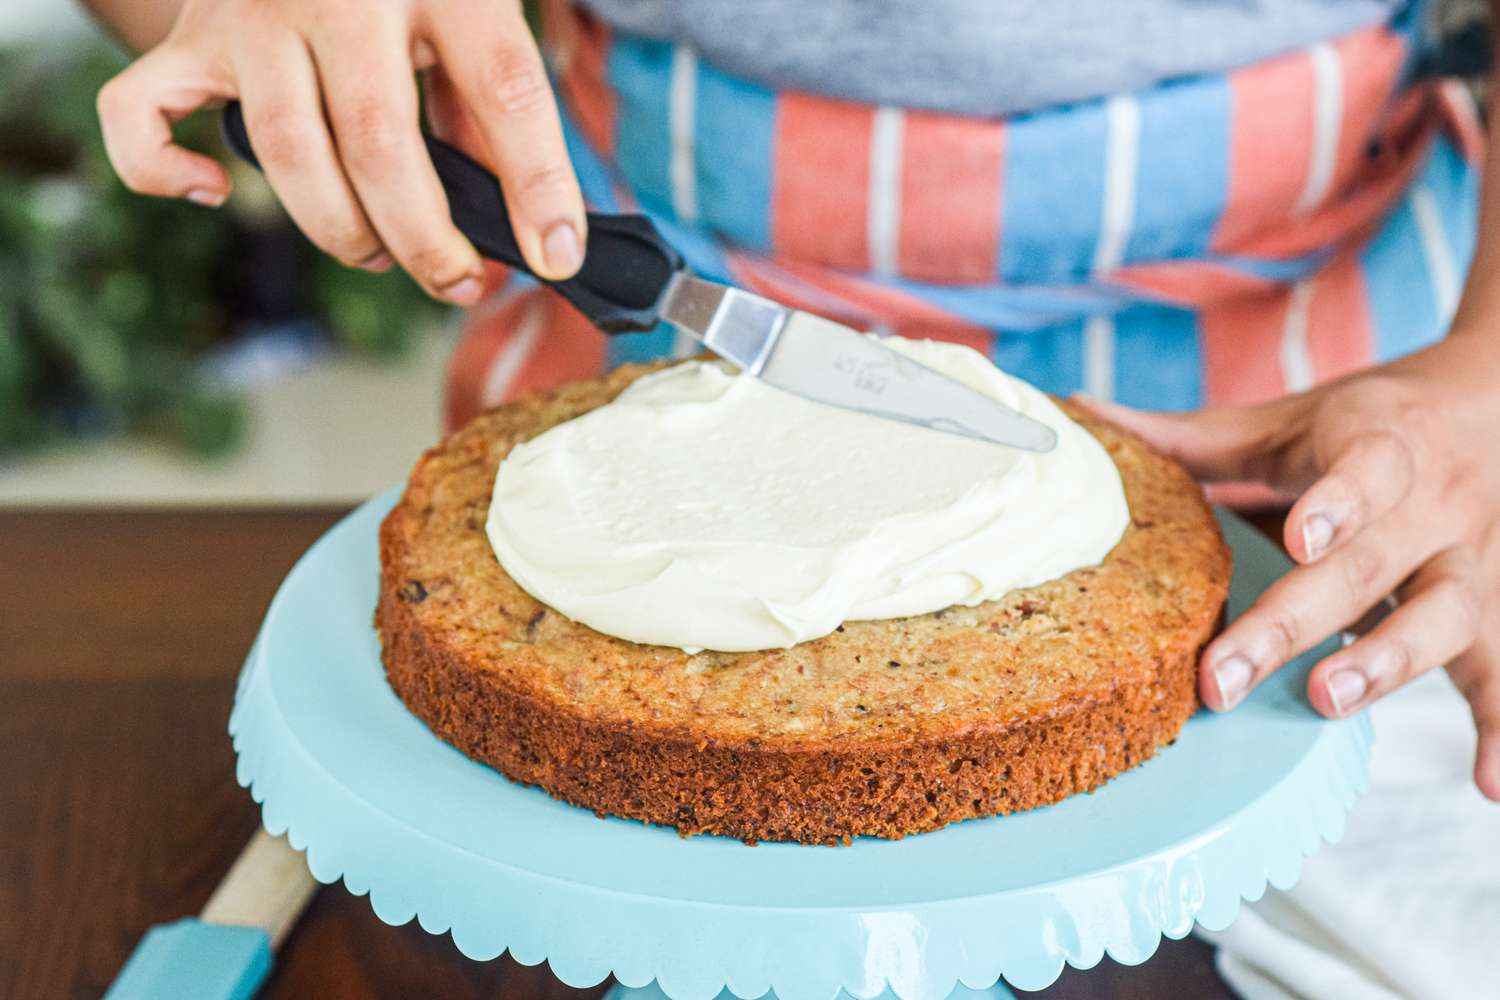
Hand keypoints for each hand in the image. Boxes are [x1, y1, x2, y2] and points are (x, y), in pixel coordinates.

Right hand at [96, 0, 585, 302]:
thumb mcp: (474, 15)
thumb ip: (493, 109)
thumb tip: (531, 229)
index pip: (503, 88)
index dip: (538, 184)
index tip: (558, 257)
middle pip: (381, 141)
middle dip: (426, 239)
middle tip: (459, 281)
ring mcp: (256, 13)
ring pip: (288, 150)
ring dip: (340, 229)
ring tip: (382, 253)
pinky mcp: (193, 35)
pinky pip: (141, 112)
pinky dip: (163, 170)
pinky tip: (218, 194)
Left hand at [1082, 334, 1499, 801]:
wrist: (1494, 405)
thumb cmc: (1364, 425)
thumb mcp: (1284, 421)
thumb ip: (1190, 438)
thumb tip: (1080, 414)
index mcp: (1379, 443)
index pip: (1368, 467)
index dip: (1339, 502)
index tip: (1299, 538)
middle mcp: (1432, 506)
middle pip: (1367, 568)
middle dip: (1295, 623)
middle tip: (1222, 676)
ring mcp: (1469, 563)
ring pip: (1441, 617)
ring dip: (1385, 665)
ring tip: (1324, 701)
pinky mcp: (1494, 613)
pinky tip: (1487, 786)